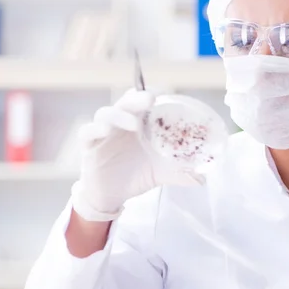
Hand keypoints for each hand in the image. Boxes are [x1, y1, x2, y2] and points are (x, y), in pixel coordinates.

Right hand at [71, 89, 204, 221]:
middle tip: (150, 100)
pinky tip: (104, 132)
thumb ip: (179, 173)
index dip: (151, 93)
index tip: (164, 92)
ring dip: (118, 115)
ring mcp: (103, 132)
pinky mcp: (88, 145)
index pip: (142, 101)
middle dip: (137, 98)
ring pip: (105, 113)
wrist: (112, 196)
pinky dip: (95, 129)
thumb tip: (201, 179)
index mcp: (138, 123)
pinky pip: (87, 132)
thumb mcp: (160, 172)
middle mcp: (120, 123)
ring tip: (133, 124)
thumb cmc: (135, 175)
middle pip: (125, 102)